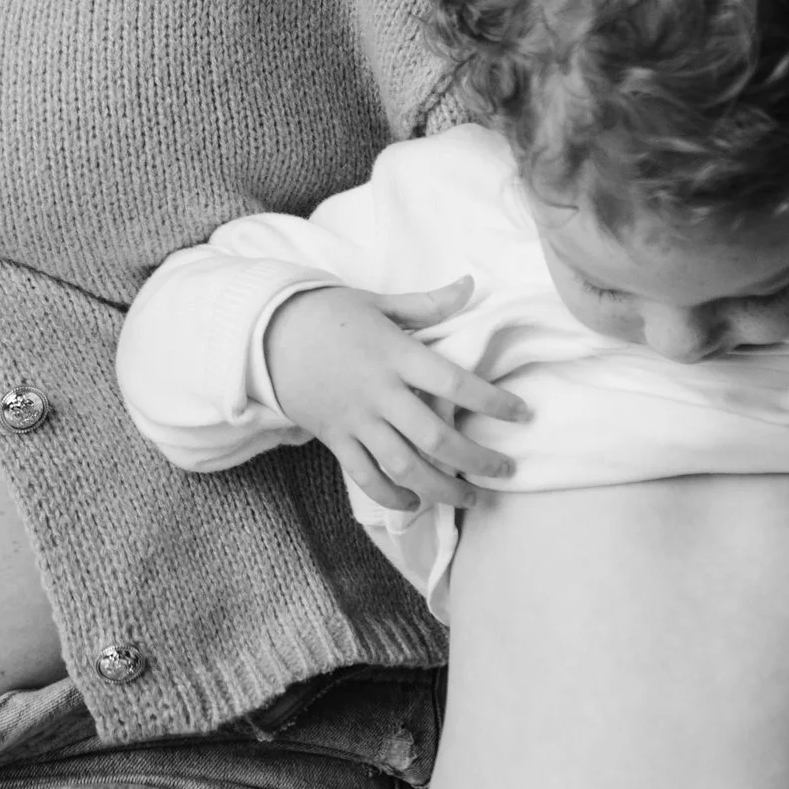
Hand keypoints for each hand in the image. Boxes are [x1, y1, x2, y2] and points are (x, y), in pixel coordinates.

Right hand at [263, 280, 529, 515]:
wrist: (266, 333)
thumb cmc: (329, 313)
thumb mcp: (379, 303)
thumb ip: (427, 304)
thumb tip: (470, 284)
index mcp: (396, 355)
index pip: (455, 382)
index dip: (493, 401)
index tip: (522, 414)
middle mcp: (379, 392)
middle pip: (435, 436)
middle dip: (476, 460)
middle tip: (505, 472)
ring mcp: (356, 420)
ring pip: (404, 466)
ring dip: (441, 488)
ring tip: (470, 498)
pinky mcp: (335, 438)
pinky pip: (366, 477)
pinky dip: (391, 497)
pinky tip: (415, 504)